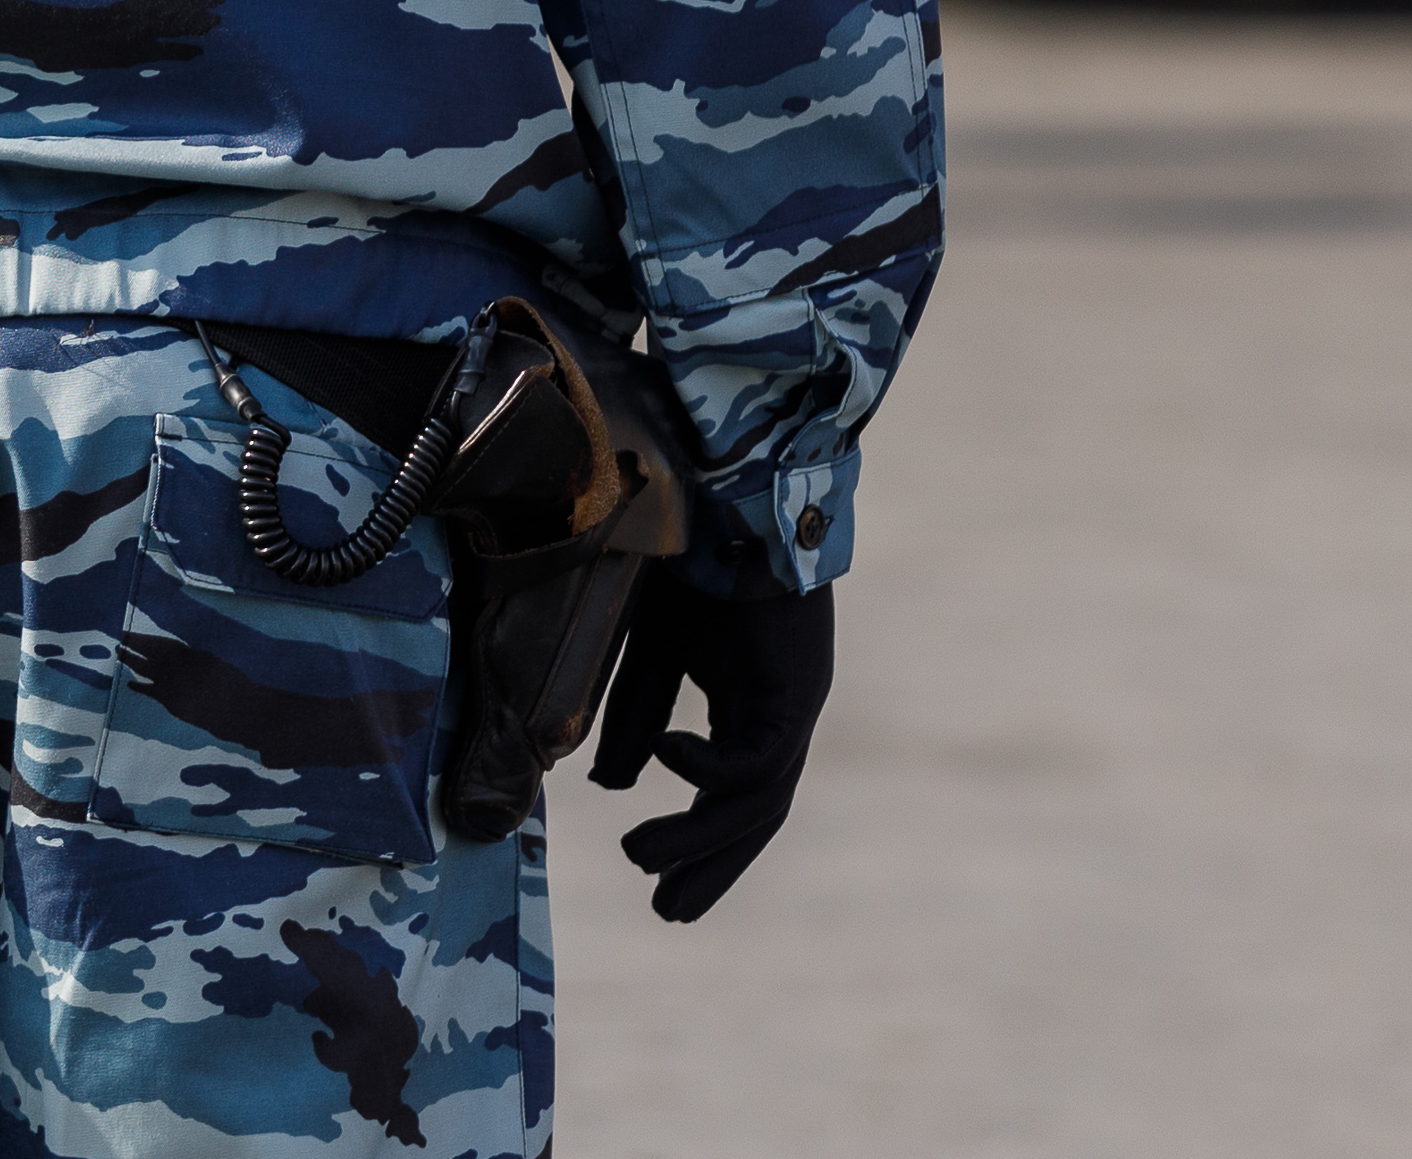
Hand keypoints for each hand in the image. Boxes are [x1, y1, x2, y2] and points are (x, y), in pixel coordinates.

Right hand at [588, 571, 835, 922]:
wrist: (729, 500)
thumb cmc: (692, 564)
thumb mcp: (652, 654)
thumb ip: (635, 715)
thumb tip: (615, 785)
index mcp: (748, 706)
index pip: (729, 794)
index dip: (698, 843)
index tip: (659, 885)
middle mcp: (776, 715)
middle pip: (750, 815)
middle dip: (709, 865)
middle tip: (669, 911)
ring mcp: (792, 707)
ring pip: (754, 802)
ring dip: (699, 838)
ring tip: (641, 858)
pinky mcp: (797, 696)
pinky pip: (755, 761)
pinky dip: (707, 771)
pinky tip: (664, 759)